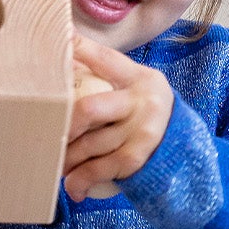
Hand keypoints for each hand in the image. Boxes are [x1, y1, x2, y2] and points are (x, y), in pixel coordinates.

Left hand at [64, 36, 174, 200]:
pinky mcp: (138, 158)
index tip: (60, 40)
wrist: (185, 149)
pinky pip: (102, 169)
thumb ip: (105, 77)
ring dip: (66, 158)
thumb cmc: (146, 115)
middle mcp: (142, 101)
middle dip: (63, 125)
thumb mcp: (135, 88)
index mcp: (138, 77)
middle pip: (89, 109)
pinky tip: (72, 187)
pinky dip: (82, 180)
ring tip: (53, 163)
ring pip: (90, 144)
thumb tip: (62, 61)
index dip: (80, 49)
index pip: (104, 58)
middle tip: (43, 133)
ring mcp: (142, 131)